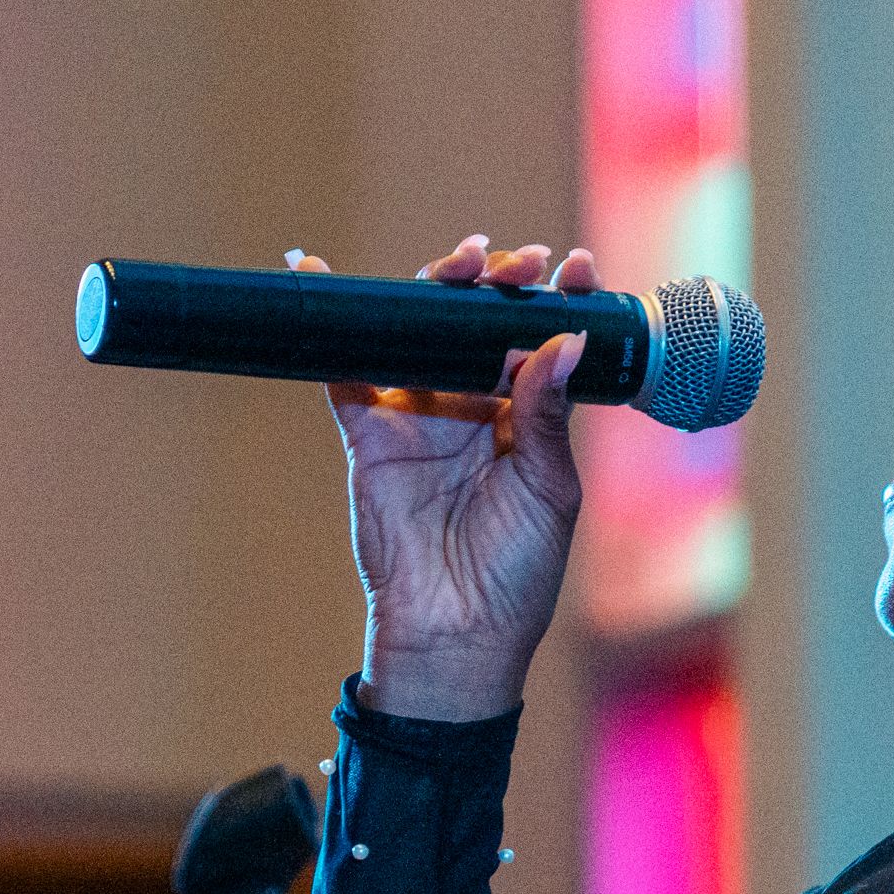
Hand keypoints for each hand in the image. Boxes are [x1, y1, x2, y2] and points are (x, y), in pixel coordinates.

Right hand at [321, 234, 590, 717]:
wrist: (455, 633)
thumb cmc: (516, 573)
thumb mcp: (547, 488)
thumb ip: (546, 413)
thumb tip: (563, 340)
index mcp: (525, 417)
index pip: (539, 340)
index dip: (555, 300)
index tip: (574, 269)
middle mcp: (471, 406)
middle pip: (477, 322)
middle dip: (499, 281)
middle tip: (521, 264)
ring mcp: (418, 416)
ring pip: (420, 331)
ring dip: (437, 286)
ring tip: (463, 260)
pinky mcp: (368, 433)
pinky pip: (345, 368)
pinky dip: (332, 322)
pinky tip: (318, 271)